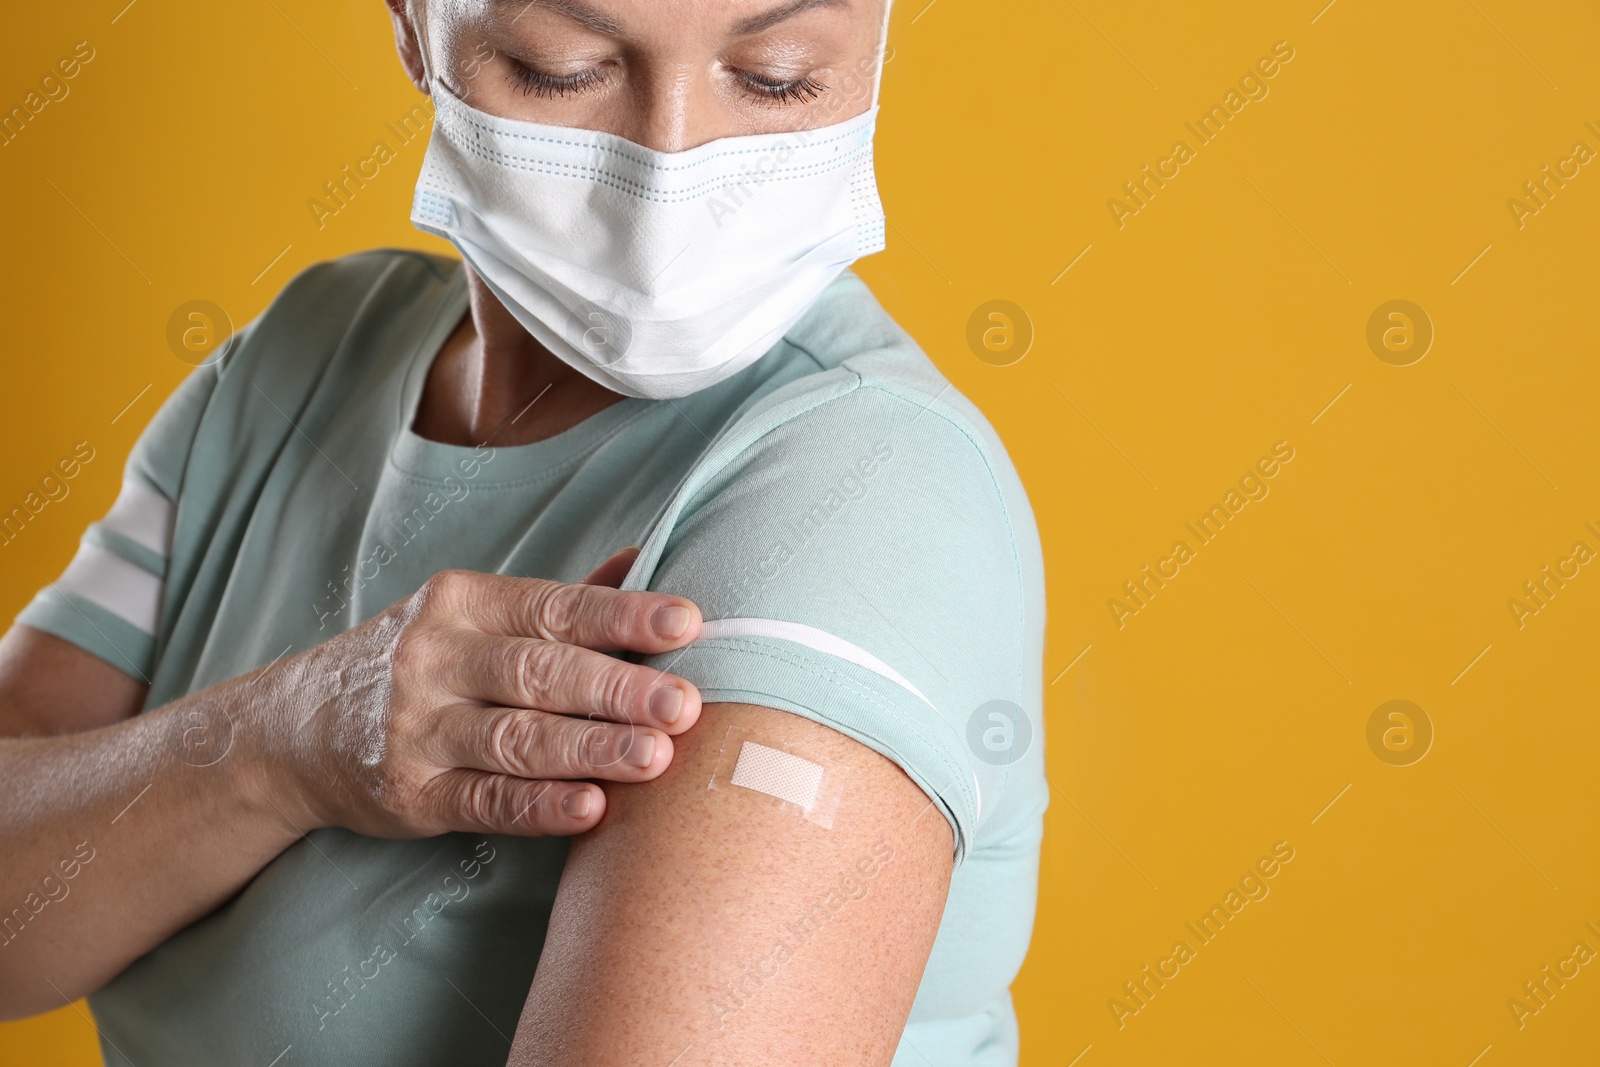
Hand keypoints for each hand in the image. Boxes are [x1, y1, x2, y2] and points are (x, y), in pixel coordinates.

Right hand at [240, 548, 701, 837]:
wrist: (292, 730)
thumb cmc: (417, 664)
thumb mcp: (471, 614)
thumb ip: (560, 599)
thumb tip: (645, 557)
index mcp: (462, 603)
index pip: (555, 606)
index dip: (623, 616)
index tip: (687, 624)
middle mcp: (436, 658)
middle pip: (540, 671)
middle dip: (618, 688)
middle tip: (685, 704)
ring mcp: (417, 729)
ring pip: (516, 738)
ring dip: (589, 749)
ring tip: (655, 758)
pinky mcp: (409, 795)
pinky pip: (483, 801)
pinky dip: (539, 807)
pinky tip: (590, 810)